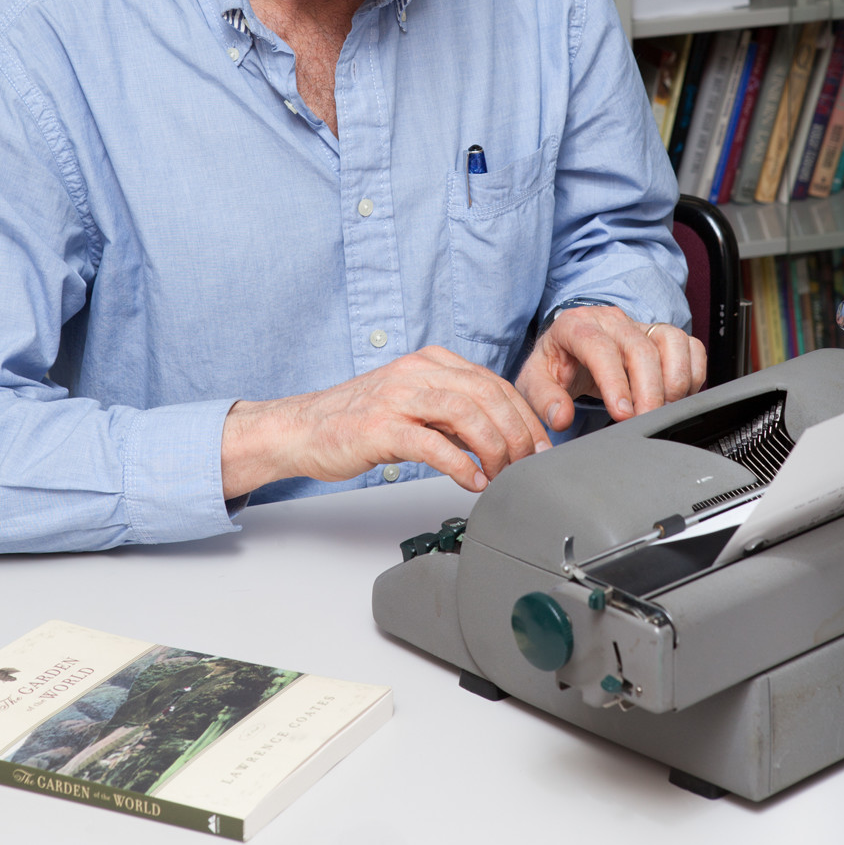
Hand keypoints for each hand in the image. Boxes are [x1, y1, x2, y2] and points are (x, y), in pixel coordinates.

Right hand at [221, 346, 551, 499]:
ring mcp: (398, 397)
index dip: (524, 416)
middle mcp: (417, 372)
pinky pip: (432, 444)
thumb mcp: (413, 403)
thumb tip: (500, 436)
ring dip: (494, 449)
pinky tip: (472, 482)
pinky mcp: (381, 427)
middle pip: (487, 395)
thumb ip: (453, 412)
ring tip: (502, 475)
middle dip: (517, 434)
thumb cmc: (359, 420)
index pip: (493, 382)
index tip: (540, 445)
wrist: (303, 428)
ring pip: (466, 414)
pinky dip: (460, 465)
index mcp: (430, 362)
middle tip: (529, 465)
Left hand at [515, 304, 705, 430]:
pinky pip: (690, 346)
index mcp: (575, 325)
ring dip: (674, 381)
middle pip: (640, 348)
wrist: (570, 350)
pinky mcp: (660, 334)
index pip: (600, 348)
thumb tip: (559, 417)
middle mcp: (610, 320)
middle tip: (645, 421)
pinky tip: (677, 397)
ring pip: (671, 341)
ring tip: (662, 410)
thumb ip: (543, 398)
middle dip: (648, 391)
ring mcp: (638, 324)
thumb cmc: (556, 365)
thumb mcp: (535, 380)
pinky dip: (692, 374)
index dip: (615, 382)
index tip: (623, 414)